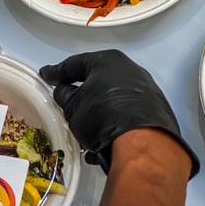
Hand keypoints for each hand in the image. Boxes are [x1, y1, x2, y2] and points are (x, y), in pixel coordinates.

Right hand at [39, 49, 198, 176]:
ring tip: (85, 126)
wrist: (142, 144)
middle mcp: (132, 71)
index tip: (47, 75)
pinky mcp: (158, 114)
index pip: (75, 64)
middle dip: (83, 90)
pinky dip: (114, 123)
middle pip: (99, 80)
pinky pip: (127, 115)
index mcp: (109, 61)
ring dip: (99, 110)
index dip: (57, 72)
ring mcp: (148, 92)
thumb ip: (65, 96)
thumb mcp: (72, 106)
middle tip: (67, 99)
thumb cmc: (102, 116)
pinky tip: (103, 141)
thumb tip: (65, 92)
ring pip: (114, 99)